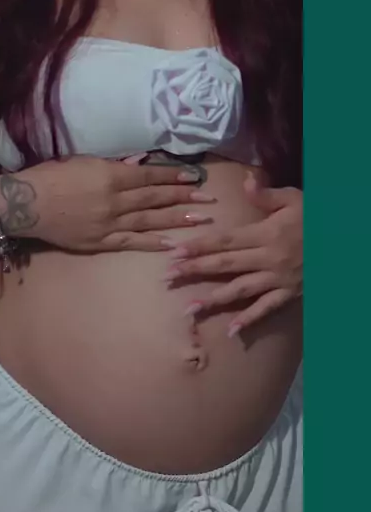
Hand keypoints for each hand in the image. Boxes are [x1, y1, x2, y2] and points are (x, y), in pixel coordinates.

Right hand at [0, 156, 216, 253]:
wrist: (26, 205)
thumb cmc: (51, 177)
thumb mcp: (83, 161)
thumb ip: (113, 164)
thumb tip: (139, 164)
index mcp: (111, 176)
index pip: (150, 177)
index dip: (173, 177)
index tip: (193, 178)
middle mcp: (115, 200)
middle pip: (156, 199)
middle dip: (184, 198)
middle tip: (207, 200)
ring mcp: (109, 224)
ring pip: (150, 221)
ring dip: (177, 220)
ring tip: (200, 220)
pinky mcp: (100, 242)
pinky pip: (132, 243)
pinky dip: (152, 243)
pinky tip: (171, 244)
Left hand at [165, 172, 302, 333]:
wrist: (342, 242)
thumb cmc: (315, 218)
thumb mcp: (294, 199)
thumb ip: (267, 194)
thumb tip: (246, 180)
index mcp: (265, 233)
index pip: (225, 240)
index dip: (199, 246)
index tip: (175, 252)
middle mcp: (267, 258)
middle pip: (225, 266)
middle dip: (195, 271)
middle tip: (168, 277)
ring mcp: (277, 279)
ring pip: (240, 290)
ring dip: (213, 299)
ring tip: (188, 309)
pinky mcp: (288, 294)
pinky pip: (266, 309)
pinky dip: (249, 320)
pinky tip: (231, 331)